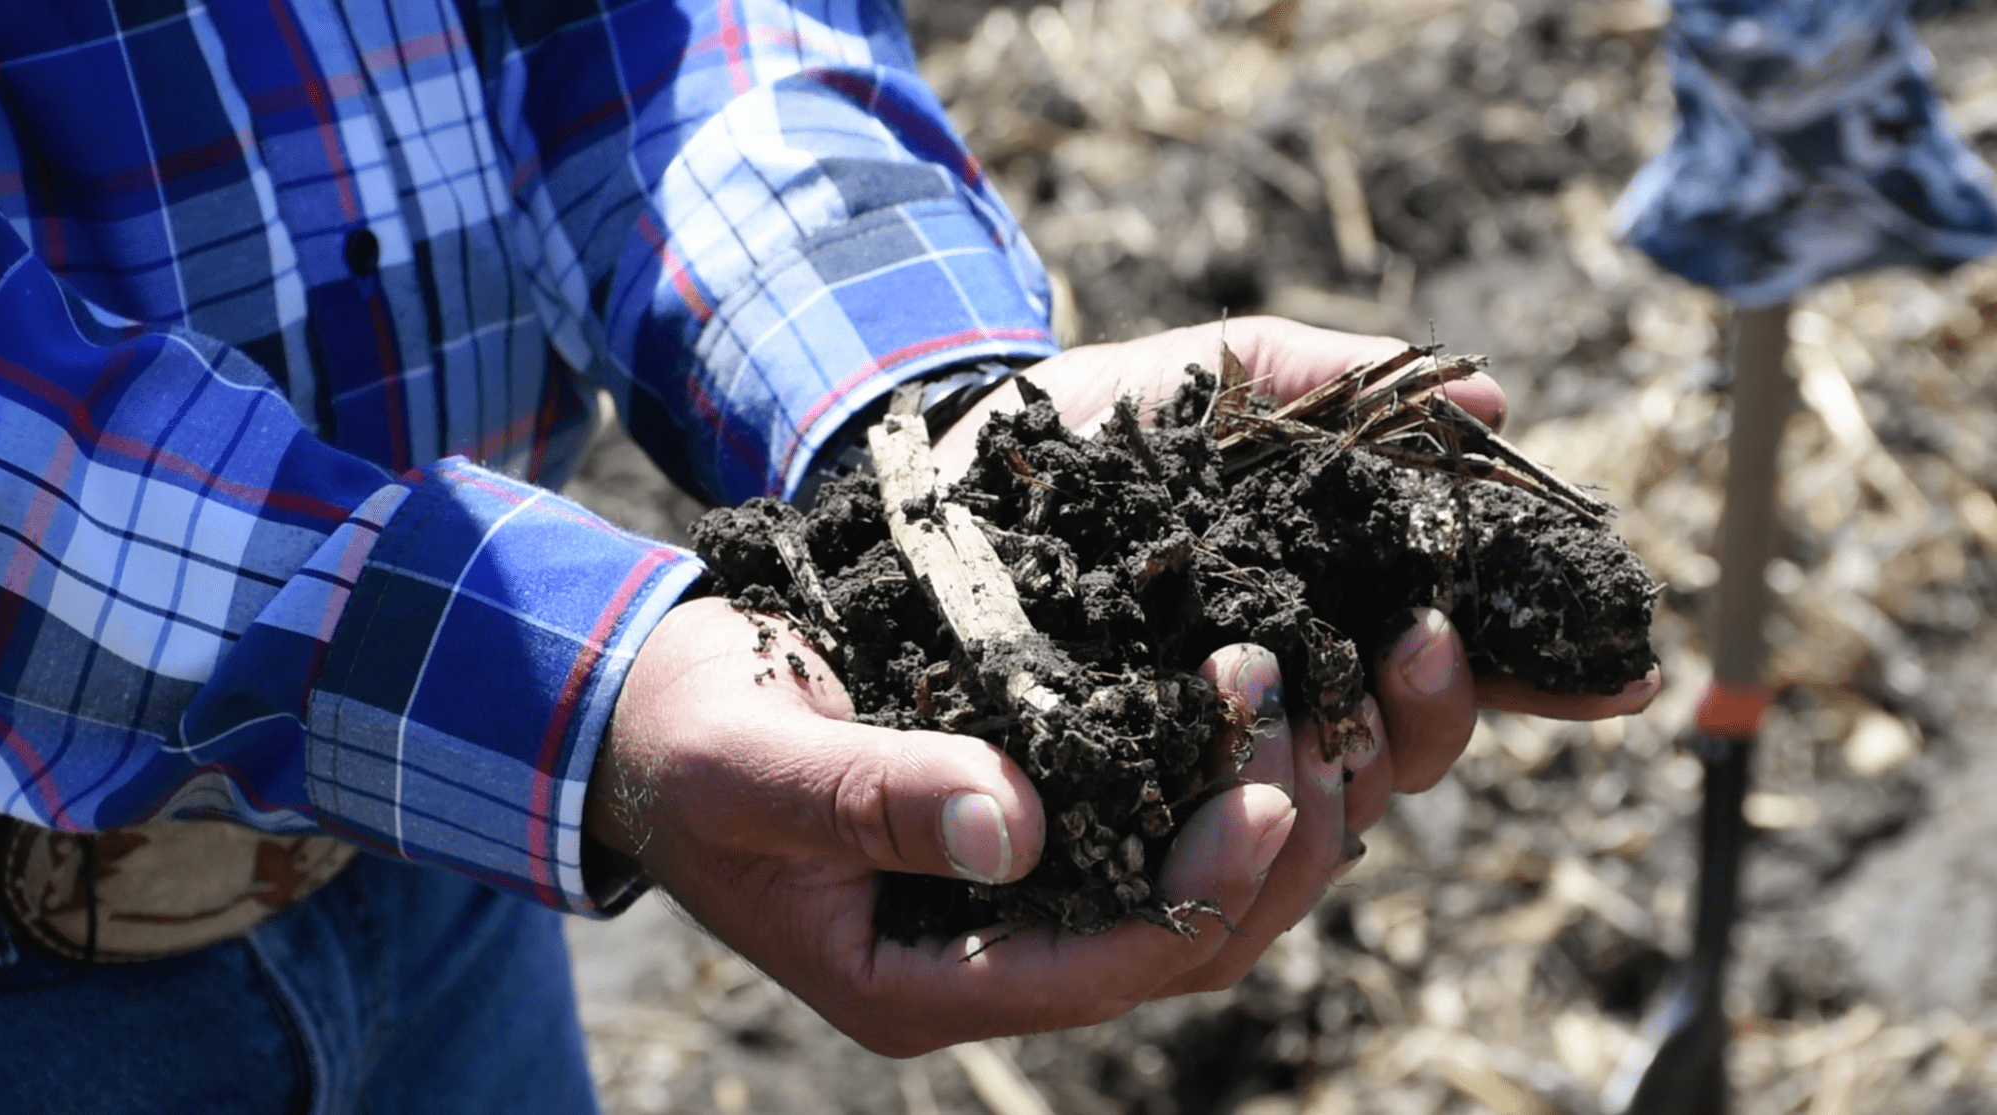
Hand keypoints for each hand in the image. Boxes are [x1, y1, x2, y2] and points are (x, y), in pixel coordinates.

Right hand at [589, 317, 1657, 1054]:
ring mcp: (1045, 884)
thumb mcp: (749, 760)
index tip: (1272, 787)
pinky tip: (1299, 657)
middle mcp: (1014, 944)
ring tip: (1352, 672)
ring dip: (1298, 783)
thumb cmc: (689, 739)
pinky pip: (1187, 797)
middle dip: (1284, 831)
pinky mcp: (1065, 808)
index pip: (1116, 963)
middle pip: (1199, 928)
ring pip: (1214, 867)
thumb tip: (1010, 825)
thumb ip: (865, 799)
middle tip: (1328, 705)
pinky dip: (1252, 741)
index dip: (1207, 886)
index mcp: (935, 973)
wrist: (662, 709)